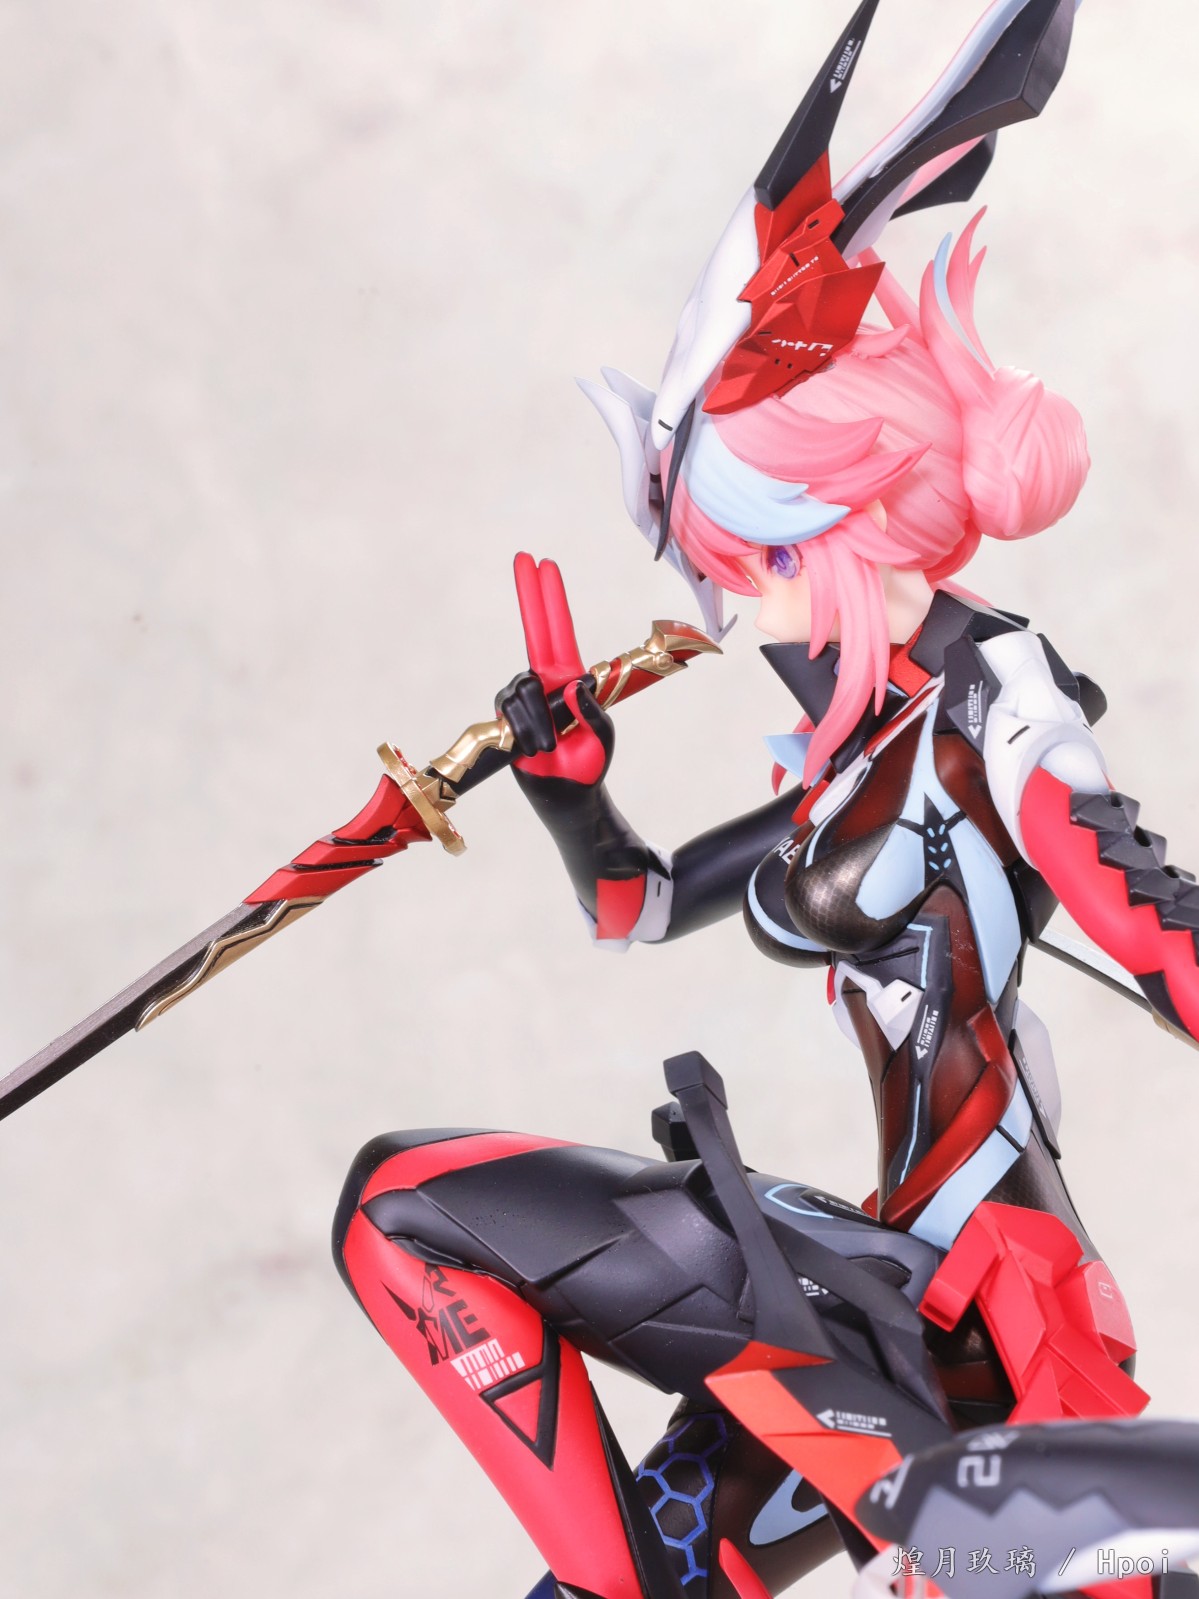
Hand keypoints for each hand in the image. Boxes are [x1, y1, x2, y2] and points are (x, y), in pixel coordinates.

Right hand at [496, 553, 612, 784]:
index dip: (551, 599)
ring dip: (538, 720)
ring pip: (521, 688)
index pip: (558, 631)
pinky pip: (509, 712)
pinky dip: (525, 731)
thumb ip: (593, 711)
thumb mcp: (603, 736)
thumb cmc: (590, 764)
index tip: (545, 565)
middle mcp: (544, 681)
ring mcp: (522, 699)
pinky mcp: (504, 719)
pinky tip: (533, 749)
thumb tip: (576, 683)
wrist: (567, 797)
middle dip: (529, 594)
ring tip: (551, 745)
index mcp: (570, 679)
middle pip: (533, 633)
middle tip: (523, 557)